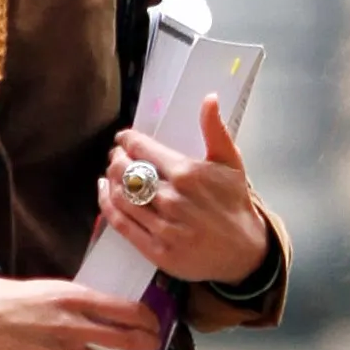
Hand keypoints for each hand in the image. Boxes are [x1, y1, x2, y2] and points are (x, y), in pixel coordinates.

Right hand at [0, 276, 162, 349]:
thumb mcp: (41, 288)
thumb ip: (69, 300)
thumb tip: (90, 307)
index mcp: (71, 298)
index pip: (123, 309)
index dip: (144, 318)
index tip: (153, 320)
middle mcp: (71, 326)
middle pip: (122, 339)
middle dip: (143, 343)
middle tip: (152, 344)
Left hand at [97, 96, 272, 287]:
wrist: (243, 251)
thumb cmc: (235, 203)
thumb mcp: (231, 163)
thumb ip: (216, 130)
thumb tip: (209, 98)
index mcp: (187, 173)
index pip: (142, 149)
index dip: (127, 140)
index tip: (124, 138)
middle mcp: (171, 199)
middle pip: (125, 171)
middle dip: (116, 158)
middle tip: (117, 155)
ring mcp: (162, 225)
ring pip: (120, 195)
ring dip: (109, 179)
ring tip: (111, 173)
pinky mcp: (155, 249)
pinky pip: (120, 222)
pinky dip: (106, 204)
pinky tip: (105, 192)